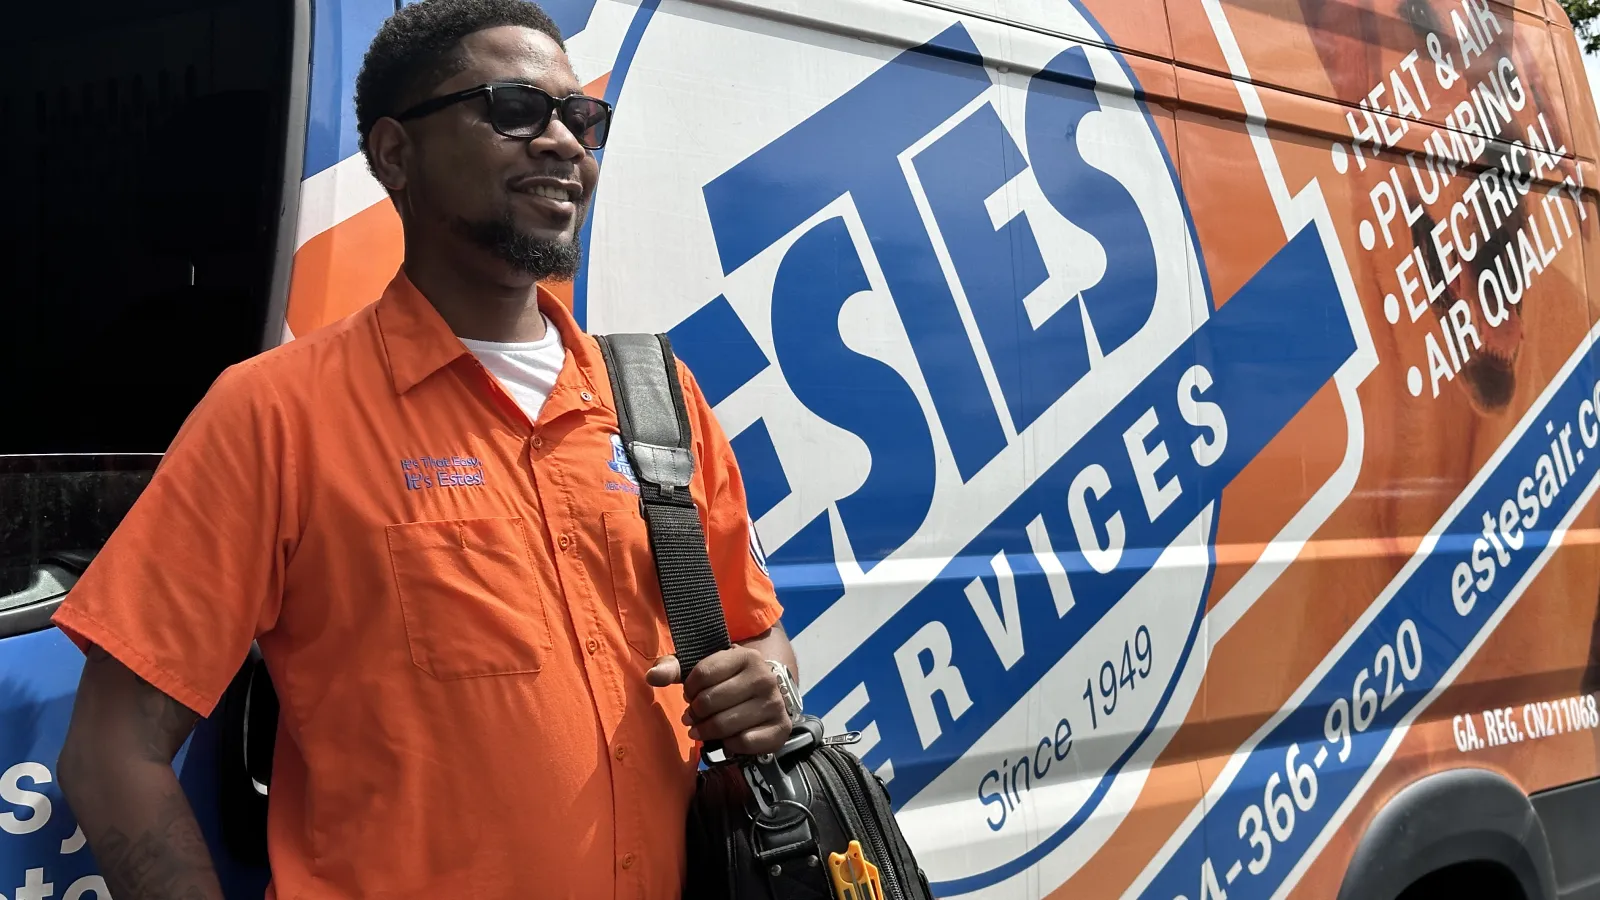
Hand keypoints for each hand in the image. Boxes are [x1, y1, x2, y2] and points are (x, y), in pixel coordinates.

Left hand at [646, 647, 790, 755]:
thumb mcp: (704, 668)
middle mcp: (765, 678)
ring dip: (706, 731)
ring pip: (724, 725)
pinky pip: (743, 743)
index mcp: (746, 656)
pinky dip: (729, 745)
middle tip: (694, 714)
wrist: (766, 695)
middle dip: (694, 712)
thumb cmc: (728, 680)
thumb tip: (652, 676)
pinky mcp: (780, 728)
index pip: (702, 674)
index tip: (691, 693)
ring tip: (702, 728)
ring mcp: (775, 704)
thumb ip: (674, 668)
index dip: (689, 688)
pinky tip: (727, 738)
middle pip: (709, 702)